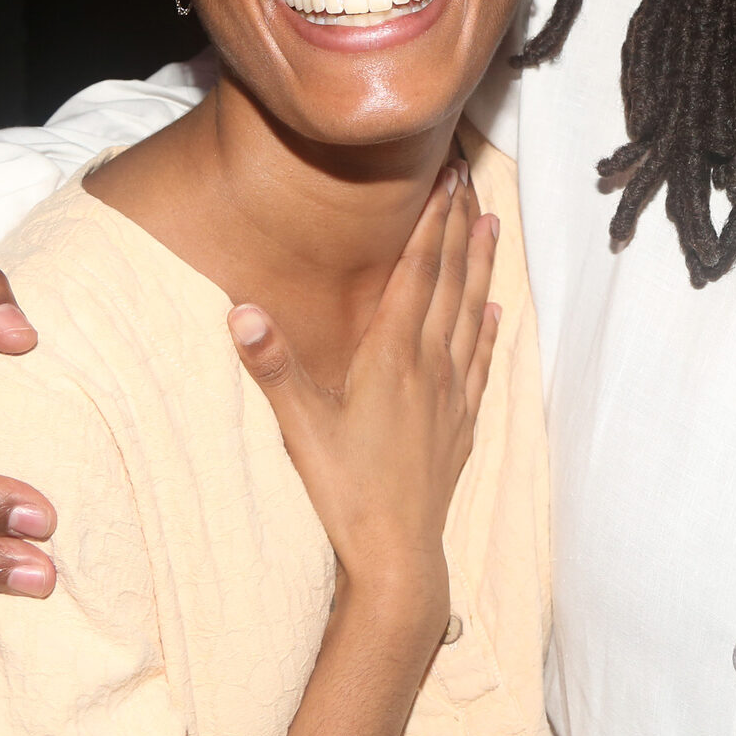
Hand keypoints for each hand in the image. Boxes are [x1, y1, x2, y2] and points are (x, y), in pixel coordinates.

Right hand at [228, 165, 500, 640]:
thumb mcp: (300, 426)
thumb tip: (240, 310)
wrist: (397, 555)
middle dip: (459, 227)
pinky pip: (480, 362)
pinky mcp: (461, 424)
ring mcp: (452, 395)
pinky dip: (488, 329)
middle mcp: (430, 365)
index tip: (445, 180)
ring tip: (492, 224)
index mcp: (392, 355)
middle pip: (450, 281)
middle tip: (471, 180)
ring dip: (481, 266)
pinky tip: (495, 312)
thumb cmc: (344, 489)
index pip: (416, 272)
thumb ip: (273, 364)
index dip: (431, 222)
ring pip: (472, 313)